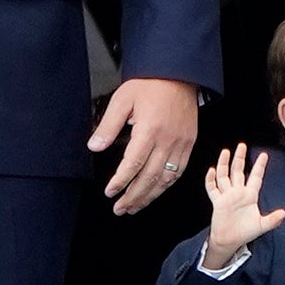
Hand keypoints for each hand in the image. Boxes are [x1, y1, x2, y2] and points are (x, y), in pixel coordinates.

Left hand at [89, 77, 199, 214]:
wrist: (178, 74)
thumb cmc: (149, 85)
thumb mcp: (122, 100)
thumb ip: (108, 126)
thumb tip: (94, 147)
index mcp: (150, 130)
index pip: (133, 164)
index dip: (121, 181)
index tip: (110, 192)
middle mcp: (168, 140)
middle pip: (150, 177)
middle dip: (134, 196)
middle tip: (120, 209)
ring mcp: (181, 143)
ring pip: (166, 178)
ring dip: (150, 196)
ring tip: (135, 207)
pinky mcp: (189, 143)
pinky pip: (179, 171)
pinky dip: (166, 185)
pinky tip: (156, 192)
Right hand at [194, 143, 284, 269]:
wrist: (230, 240)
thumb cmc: (246, 232)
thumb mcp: (262, 226)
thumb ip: (273, 219)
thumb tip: (284, 213)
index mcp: (250, 195)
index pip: (255, 177)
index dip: (260, 166)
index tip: (264, 155)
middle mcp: (238, 192)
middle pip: (238, 171)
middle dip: (239, 158)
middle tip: (241, 145)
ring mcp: (227, 196)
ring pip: (224, 176)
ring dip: (224, 164)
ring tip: (225, 151)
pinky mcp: (217, 201)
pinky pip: (212, 188)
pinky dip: (210, 180)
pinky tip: (212, 171)